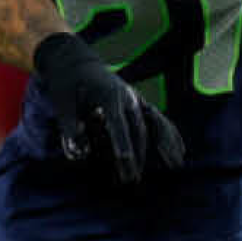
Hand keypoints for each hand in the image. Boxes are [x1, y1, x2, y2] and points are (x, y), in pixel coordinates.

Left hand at [33, 32, 187, 184]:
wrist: (76, 61)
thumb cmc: (67, 84)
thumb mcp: (61, 102)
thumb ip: (70, 128)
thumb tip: (78, 154)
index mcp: (108, 95)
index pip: (117, 122)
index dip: (122, 141)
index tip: (125, 160)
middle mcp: (127, 96)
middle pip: (138, 128)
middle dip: (138, 154)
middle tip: (132, 179)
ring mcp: (136, 99)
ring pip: (156, 123)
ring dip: (165, 145)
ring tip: (174, 166)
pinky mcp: (139, 103)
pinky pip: (159, 120)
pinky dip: (170, 135)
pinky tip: (180, 151)